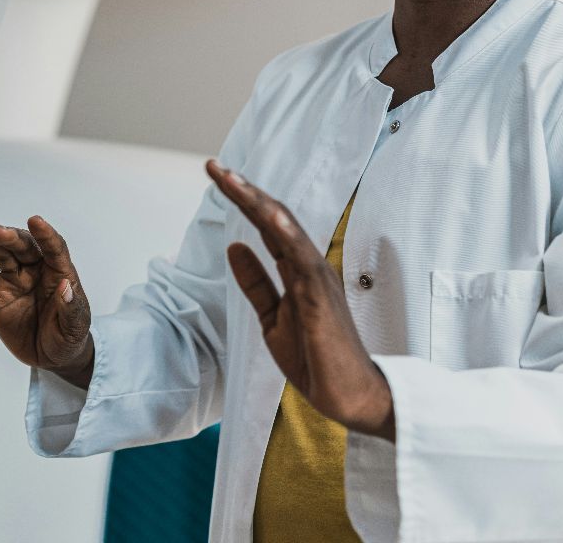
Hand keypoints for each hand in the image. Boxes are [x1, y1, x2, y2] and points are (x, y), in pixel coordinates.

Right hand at [0, 216, 95, 386]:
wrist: (49, 357)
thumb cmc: (68, 338)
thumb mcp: (75, 327)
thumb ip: (70, 308)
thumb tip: (65, 286)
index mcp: (59, 273)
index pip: (54, 248)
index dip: (46, 235)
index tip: (36, 221)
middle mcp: (35, 270)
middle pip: (24, 247)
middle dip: (12, 238)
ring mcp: (13, 279)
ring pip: (2, 254)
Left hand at [209, 159, 395, 440]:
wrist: (348, 397)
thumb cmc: (316, 359)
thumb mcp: (272, 317)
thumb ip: (255, 282)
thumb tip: (234, 246)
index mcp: (298, 269)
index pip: (267, 225)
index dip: (243, 199)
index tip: (217, 175)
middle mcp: (310, 266)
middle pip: (275, 218)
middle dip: (244, 191)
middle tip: (214, 166)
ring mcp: (318, 280)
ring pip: (287, 231)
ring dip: (259, 203)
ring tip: (232, 179)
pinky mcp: (322, 299)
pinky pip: (304, 262)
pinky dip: (288, 237)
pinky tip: (270, 218)